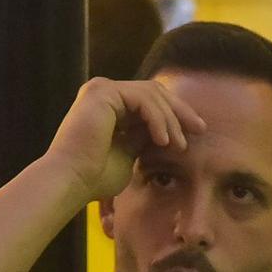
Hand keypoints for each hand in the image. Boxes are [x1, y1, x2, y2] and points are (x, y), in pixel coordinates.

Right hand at [45, 76, 205, 203]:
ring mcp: (100, 89)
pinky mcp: (101, 91)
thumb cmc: (94, 177)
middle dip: (179, 111)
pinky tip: (164, 140)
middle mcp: (102, 93)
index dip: (174, 114)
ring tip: (179, 144)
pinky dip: (157, 118)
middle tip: (199, 129)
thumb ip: (144, 139)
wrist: (71, 182)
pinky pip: (142, 99)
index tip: (195, 133)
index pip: (149, 101)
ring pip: (151, 94)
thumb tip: (167, 131)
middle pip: (154, 92)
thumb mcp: (129, 155)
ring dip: (170, 120)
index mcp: (107, 106)